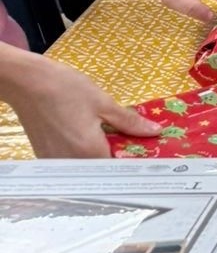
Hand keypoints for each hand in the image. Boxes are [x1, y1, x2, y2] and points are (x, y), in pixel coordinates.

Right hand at [3, 55, 159, 156]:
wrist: (26, 82)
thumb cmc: (66, 89)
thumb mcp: (103, 103)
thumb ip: (129, 122)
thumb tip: (154, 131)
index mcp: (88, 152)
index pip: (118, 170)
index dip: (134, 163)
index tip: (149, 155)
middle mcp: (70, 163)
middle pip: (102, 170)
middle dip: (119, 159)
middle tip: (134, 143)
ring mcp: (55, 161)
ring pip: (87, 166)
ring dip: (102, 156)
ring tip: (117, 140)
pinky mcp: (46, 155)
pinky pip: (72, 161)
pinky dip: (85, 153)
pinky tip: (93, 138)